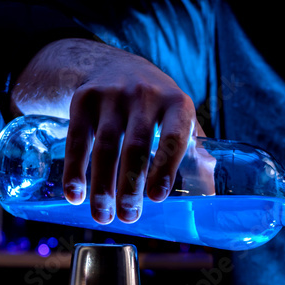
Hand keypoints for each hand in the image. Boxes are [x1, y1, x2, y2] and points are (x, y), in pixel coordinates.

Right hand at [10, 38, 205, 223]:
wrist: (117, 67)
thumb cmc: (159, 108)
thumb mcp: (181, 121)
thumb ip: (196, 154)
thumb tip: (210, 196)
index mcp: (177, 104)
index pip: (173, 138)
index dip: (165, 169)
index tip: (156, 198)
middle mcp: (145, 96)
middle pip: (136, 147)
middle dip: (130, 186)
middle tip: (128, 217)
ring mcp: (112, 95)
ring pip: (105, 147)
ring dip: (102, 186)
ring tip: (103, 216)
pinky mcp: (84, 100)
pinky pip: (77, 139)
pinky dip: (74, 170)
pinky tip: (74, 195)